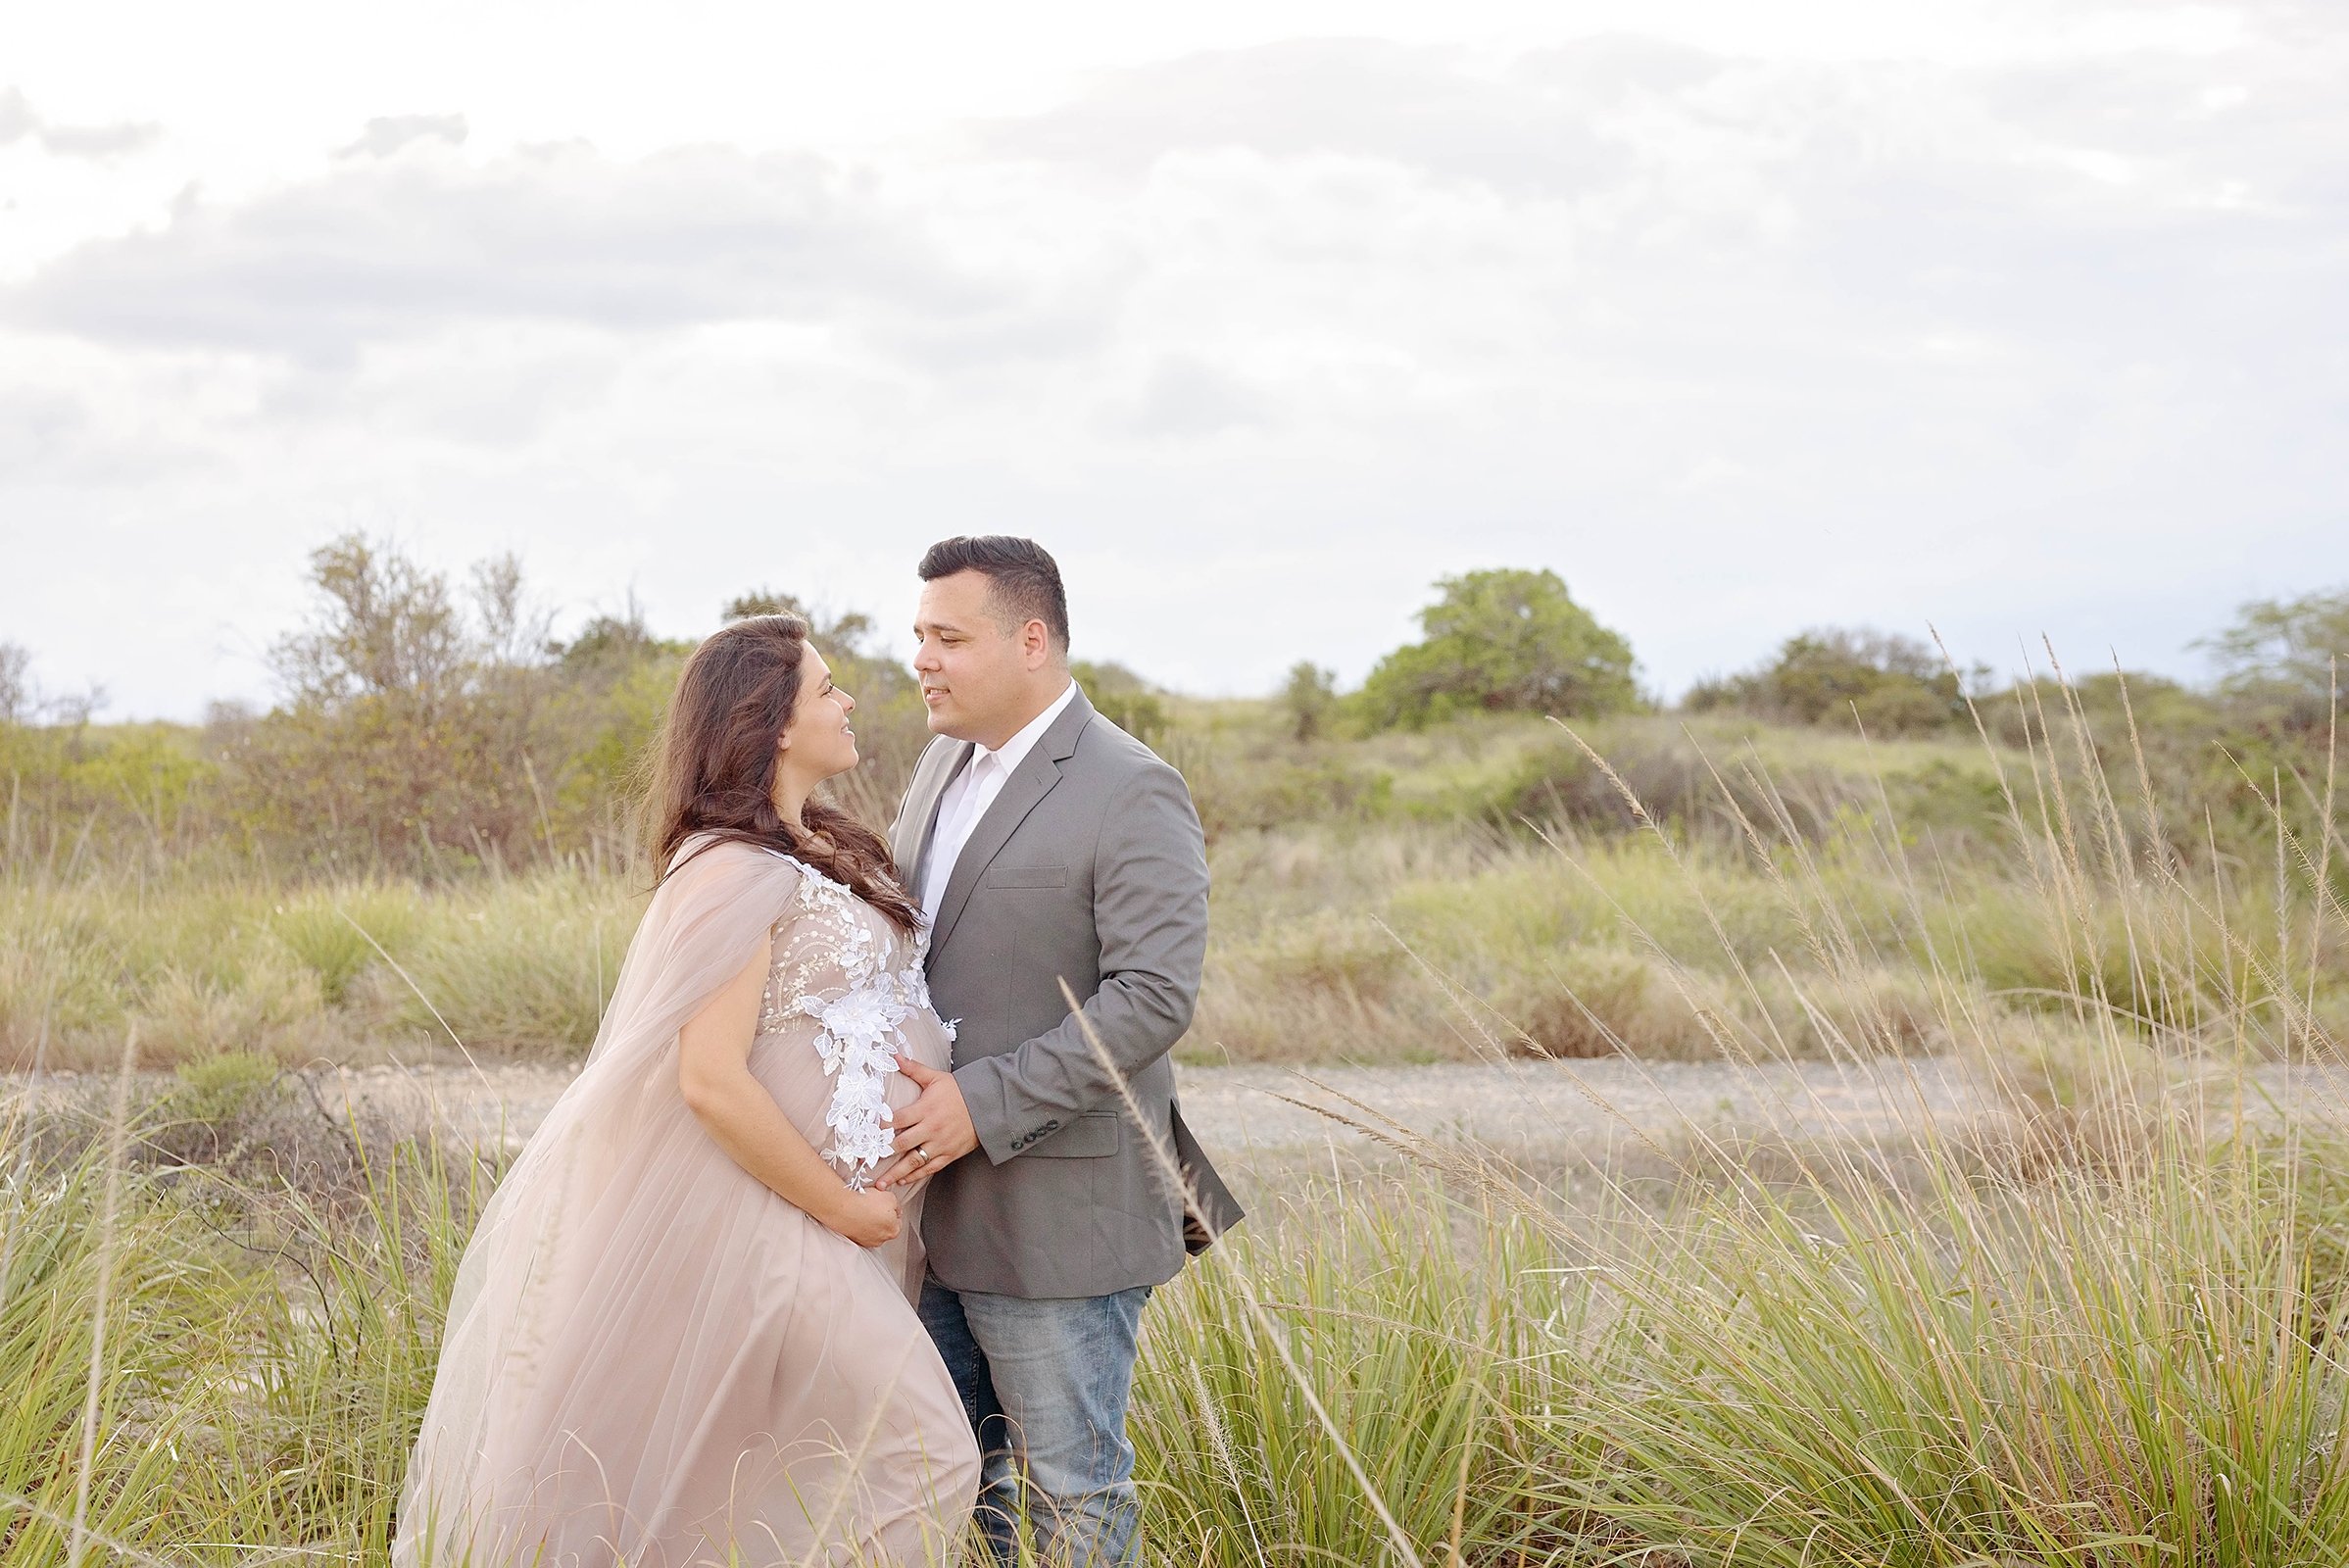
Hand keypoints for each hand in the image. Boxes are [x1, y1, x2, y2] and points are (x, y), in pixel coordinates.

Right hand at [821, 1185, 902, 1248]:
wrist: (844, 1208)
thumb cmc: (866, 1204)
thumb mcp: (890, 1197)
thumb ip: (896, 1204)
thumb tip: (894, 1207)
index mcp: (893, 1230)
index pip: (897, 1220)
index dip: (892, 1209)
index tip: (886, 1204)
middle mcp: (881, 1239)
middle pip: (884, 1226)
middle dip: (880, 1217)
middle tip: (874, 1206)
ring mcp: (866, 1241)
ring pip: (871, 1230)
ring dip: (869, 1221)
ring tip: (864, 1209)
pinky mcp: (853, 1240)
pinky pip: (859, 1231)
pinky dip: (858, 1224)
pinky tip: (856, 1215)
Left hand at [872, 1057, 978, 1189]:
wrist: (988, 1105)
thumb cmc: (959, 1091)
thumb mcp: (936, 1078)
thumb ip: (914, 1069)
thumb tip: (894, 1056)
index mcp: (925, 1109)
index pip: (897, 1119)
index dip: (880, 1127)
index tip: (864, 1134)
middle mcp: (931, 1128)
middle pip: (902, 1143)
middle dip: (882, 1153)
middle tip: (863, 1162)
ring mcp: (940, 1144)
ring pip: (914, 1161)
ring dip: (896, 1174)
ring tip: (880, 1185)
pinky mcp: (949, 1154)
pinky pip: (930, 1168)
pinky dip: (915, 1176)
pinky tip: (902, 1181)